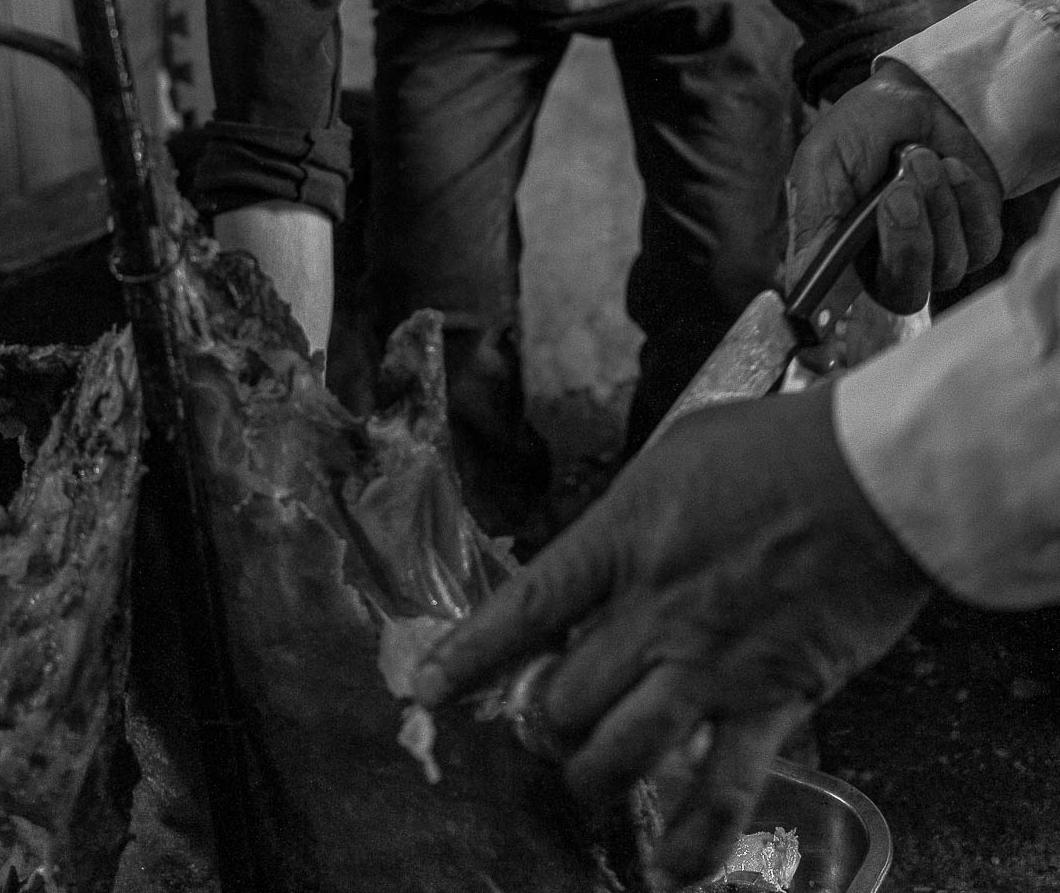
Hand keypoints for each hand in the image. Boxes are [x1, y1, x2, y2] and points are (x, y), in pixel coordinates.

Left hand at [412, 387, 929, 888]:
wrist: (872, 476)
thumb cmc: (780, 447)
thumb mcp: (678, 455)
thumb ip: (634, 514)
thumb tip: (608, 551)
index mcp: (624, 537)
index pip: (525, 606)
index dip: (469, 655)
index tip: (426, 688)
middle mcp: (653, 609)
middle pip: (565, 694)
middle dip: (544, 723)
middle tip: (547, 725)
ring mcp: (710, 663)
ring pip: (620, 750)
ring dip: (594, 776)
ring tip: (590, 779)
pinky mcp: (771, 702)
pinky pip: (720, 791)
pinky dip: (693, 841)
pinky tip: (670, 868)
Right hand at [789, 62, 1002, 312]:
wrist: (917, 93)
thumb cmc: (860, 128)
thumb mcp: (821, 162)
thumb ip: (814, 221)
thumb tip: (800, 283)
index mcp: (838, 253)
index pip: (831, 307)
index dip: (833, 314)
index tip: (835, 291)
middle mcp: (884, 263)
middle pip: (901, 293)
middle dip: (905, 242)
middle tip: (898, 190)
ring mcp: (934, 254)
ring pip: (945, 267)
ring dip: (936, 206)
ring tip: (921, 158)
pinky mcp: (975, 239)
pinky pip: (980, 244)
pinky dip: (967, 201)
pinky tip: (952, 168)